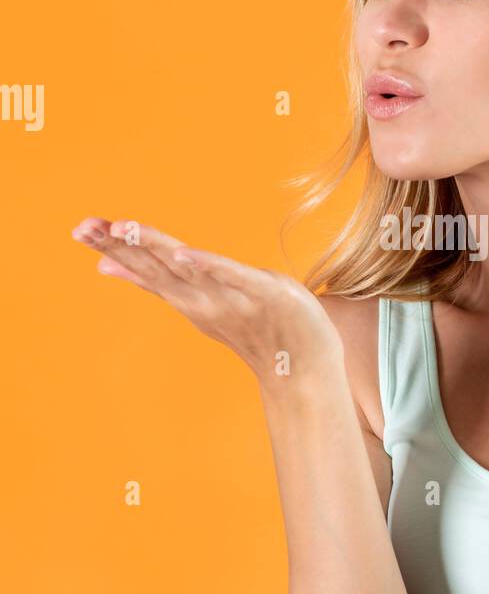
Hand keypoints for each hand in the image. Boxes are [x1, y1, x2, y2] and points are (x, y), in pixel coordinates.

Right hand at [70, 216, 342, 385]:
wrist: (302, 367)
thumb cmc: (251, 328)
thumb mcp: (196, 301)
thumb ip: (156, 282)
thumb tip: (107, 264)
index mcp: (188, 297)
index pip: (144, 267)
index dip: (113, 247)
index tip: (80, 228)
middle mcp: (203, 300)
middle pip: (157, 268)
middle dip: (123, 245)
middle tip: (85, 226)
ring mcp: (233, 299)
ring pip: (188, 269)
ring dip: (157, 248)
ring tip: (127, 228)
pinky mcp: (266, 294)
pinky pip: (235, 277)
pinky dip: (209, 267)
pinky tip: (185, 254)